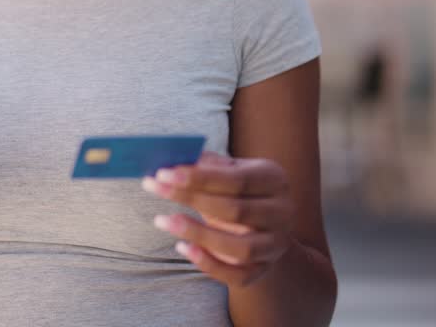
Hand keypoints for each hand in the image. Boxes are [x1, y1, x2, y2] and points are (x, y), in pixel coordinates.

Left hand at [143, 151, 292, 287]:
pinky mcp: (263, 268)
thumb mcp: (229, 170)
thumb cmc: (238, 189)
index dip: (199, 177)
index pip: (236, 179)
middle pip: (236, 211)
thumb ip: (206, 165)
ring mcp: (275, 244)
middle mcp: (281, 212)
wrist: (265, 222)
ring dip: (198, 234)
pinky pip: (238, 275)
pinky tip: (182, 247)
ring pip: (241, 248)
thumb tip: (173, 158)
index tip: (163, 173)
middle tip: (154, 188)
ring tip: (163, 220)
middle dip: (190, 199)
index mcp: (274, 179)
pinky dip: (208, 265)